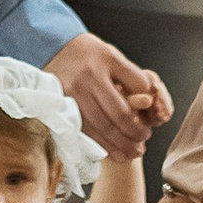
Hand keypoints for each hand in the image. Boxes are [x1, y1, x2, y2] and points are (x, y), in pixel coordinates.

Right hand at [46, 31, 171, 159]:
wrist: (52, 50)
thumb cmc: (88, 55)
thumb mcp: (112, 55)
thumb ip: (131, 77)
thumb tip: (148, 102)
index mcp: (105, 61)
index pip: (136, 87)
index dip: (148, 105)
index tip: (151, 117)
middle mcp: (89, 78)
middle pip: (119, 114)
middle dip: (136, 131)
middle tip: (144, 138)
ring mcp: (74, 94)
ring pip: (103, 127)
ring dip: (121, 143)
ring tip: (134, 151)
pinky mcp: (63, 108)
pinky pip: (87, 131)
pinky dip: (103, 145)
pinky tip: (115, 152)